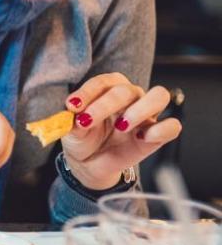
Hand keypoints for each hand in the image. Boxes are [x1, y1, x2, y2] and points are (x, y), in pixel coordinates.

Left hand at [61, 73, 181, 189]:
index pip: (103, 82)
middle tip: (88, 121)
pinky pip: (172, 126)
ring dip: (140, 109)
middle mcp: (131, 96)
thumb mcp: (71, 130)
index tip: (72, 106)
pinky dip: (160, 130)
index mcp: (108, 88)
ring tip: (121, 126)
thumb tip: (75, 115)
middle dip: (106, 105)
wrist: (90, 162)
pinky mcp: (158, 135)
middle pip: (127, 90)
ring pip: (159, 96)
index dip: (87, 92)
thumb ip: (73, 121)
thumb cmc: (83, 138)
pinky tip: (141, 137)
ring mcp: (147, 114)